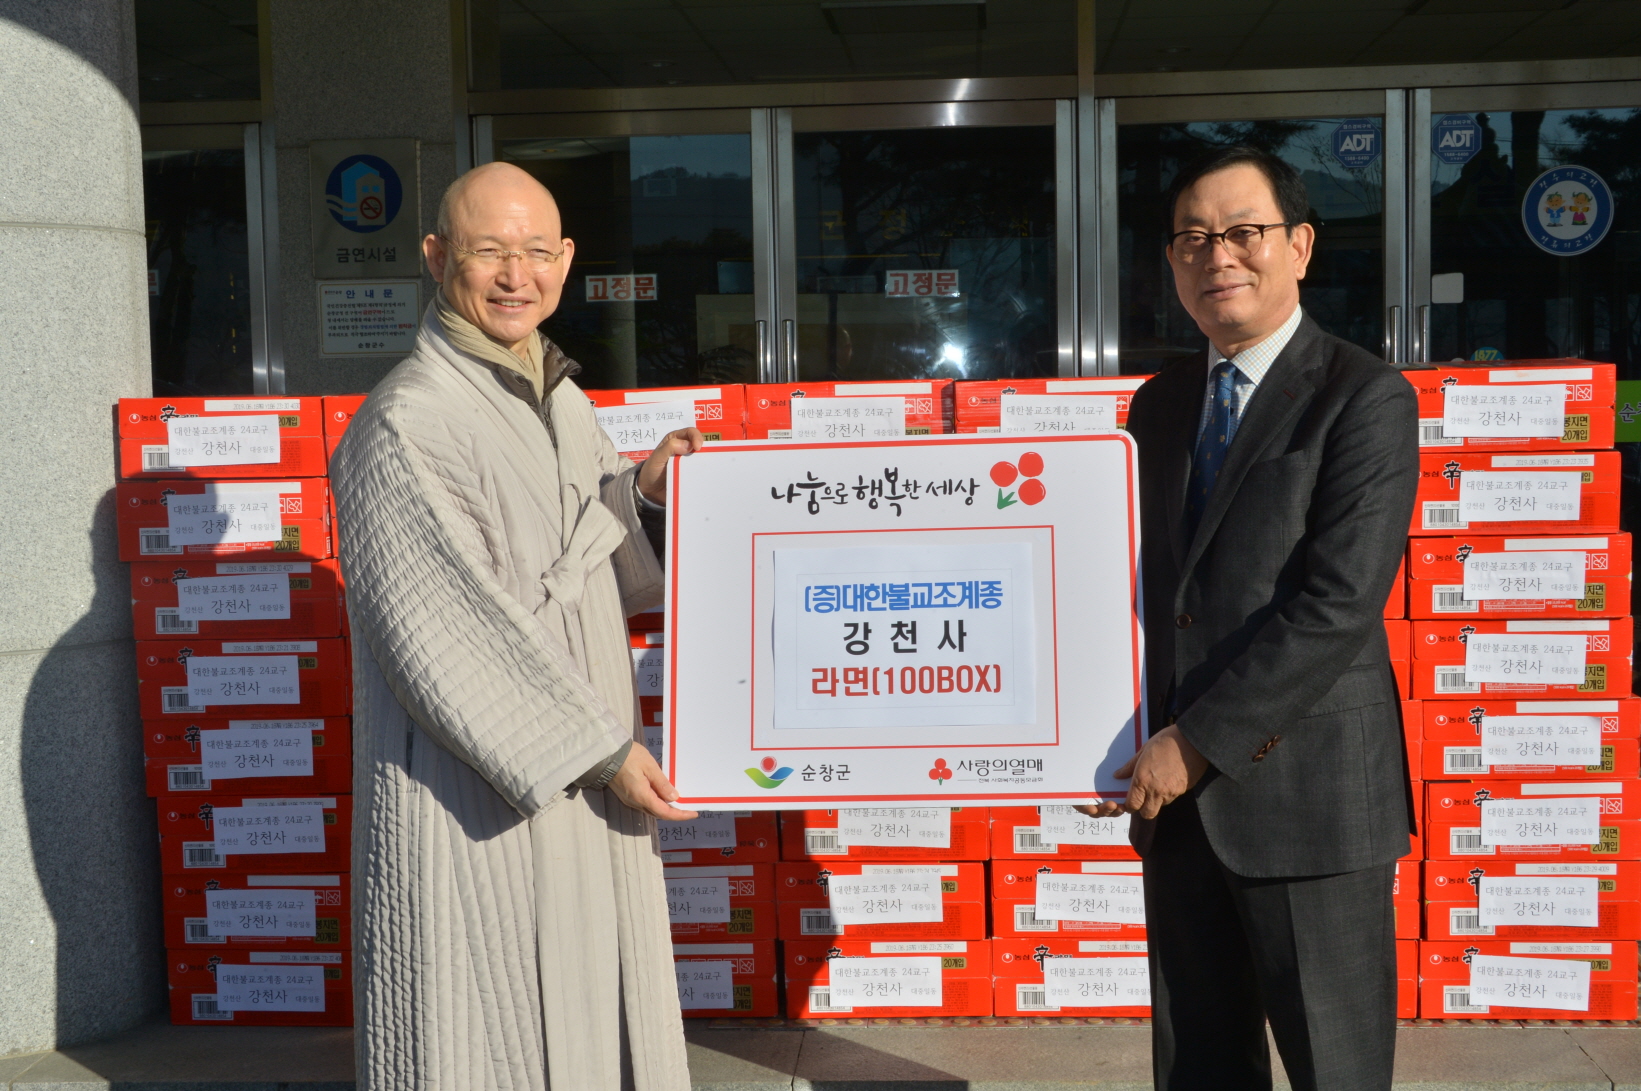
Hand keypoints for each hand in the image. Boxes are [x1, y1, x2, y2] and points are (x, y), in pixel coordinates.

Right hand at [607, 745, 697, 821]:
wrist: (606, 753)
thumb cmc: (629, 757)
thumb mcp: (650, 766)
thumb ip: (662, 784)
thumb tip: (674, 798)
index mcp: (642, 796)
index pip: (664, 812)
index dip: (680, 815)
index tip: (693, 813)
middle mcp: (635, 802)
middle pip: (658, 813)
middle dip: (674, 812)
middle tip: (688, 807)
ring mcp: (629, 799)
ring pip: (651, 808)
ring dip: (664, 807)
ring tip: (678, 799)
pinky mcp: (626, 794)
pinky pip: (644, 802)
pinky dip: (656, 801)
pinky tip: (663, 792)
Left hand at [637, 427, 705, 505]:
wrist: (650, 491)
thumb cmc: (652, 470)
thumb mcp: (658, 457)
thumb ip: (670, 447)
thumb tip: (689, 445)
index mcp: (676, 439)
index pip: (691, 432)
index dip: (696, 437)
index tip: (697, 447)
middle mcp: (684, 449)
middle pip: (700, 445)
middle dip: (705, 450)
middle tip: (707, 459)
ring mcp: (689, 462)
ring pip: (703, 458)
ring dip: (706, 463)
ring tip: (708, 470)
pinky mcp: (692, 474)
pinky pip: (701, 472)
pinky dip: (704, 474)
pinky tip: (705, 478)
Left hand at [1073, 725, 1208, 820]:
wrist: (1191, 741)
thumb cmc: (1165, 742)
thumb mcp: (1143, 751)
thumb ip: (1129, 766)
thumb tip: (1118, 775)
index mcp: (1142, 780)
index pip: (1133, 805)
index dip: (1130, 806)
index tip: (1131, 801)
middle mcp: (1156, 790)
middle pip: (1147, 813)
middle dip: (1143, 809)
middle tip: (1143, 798)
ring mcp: (1171, 792)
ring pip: (1161, 806)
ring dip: (1157, 800)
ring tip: (1158, 784)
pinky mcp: (1182, 790)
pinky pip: (1172, 797)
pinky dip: (1169, 793)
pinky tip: (1169, 779)